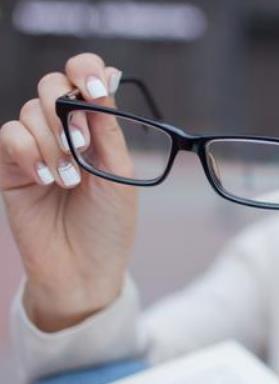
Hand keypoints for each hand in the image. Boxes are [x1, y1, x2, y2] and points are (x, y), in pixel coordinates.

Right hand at [0, 53, 137, 331]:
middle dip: (65, 111)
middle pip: (52, 85)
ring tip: (68, 181)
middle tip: (80, 146)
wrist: (84, 269)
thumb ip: (107, 129)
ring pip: (31, 111)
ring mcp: (37, 148)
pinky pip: (9, 136)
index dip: (86, 70)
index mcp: (97, 130)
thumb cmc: (109, 225)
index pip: (86, 80)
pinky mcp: (11, 167)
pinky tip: (45, 180)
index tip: (94, 86)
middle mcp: (65, 133)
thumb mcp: (119, 174)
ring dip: (52, 143)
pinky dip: (28, 152)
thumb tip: (105, 79)